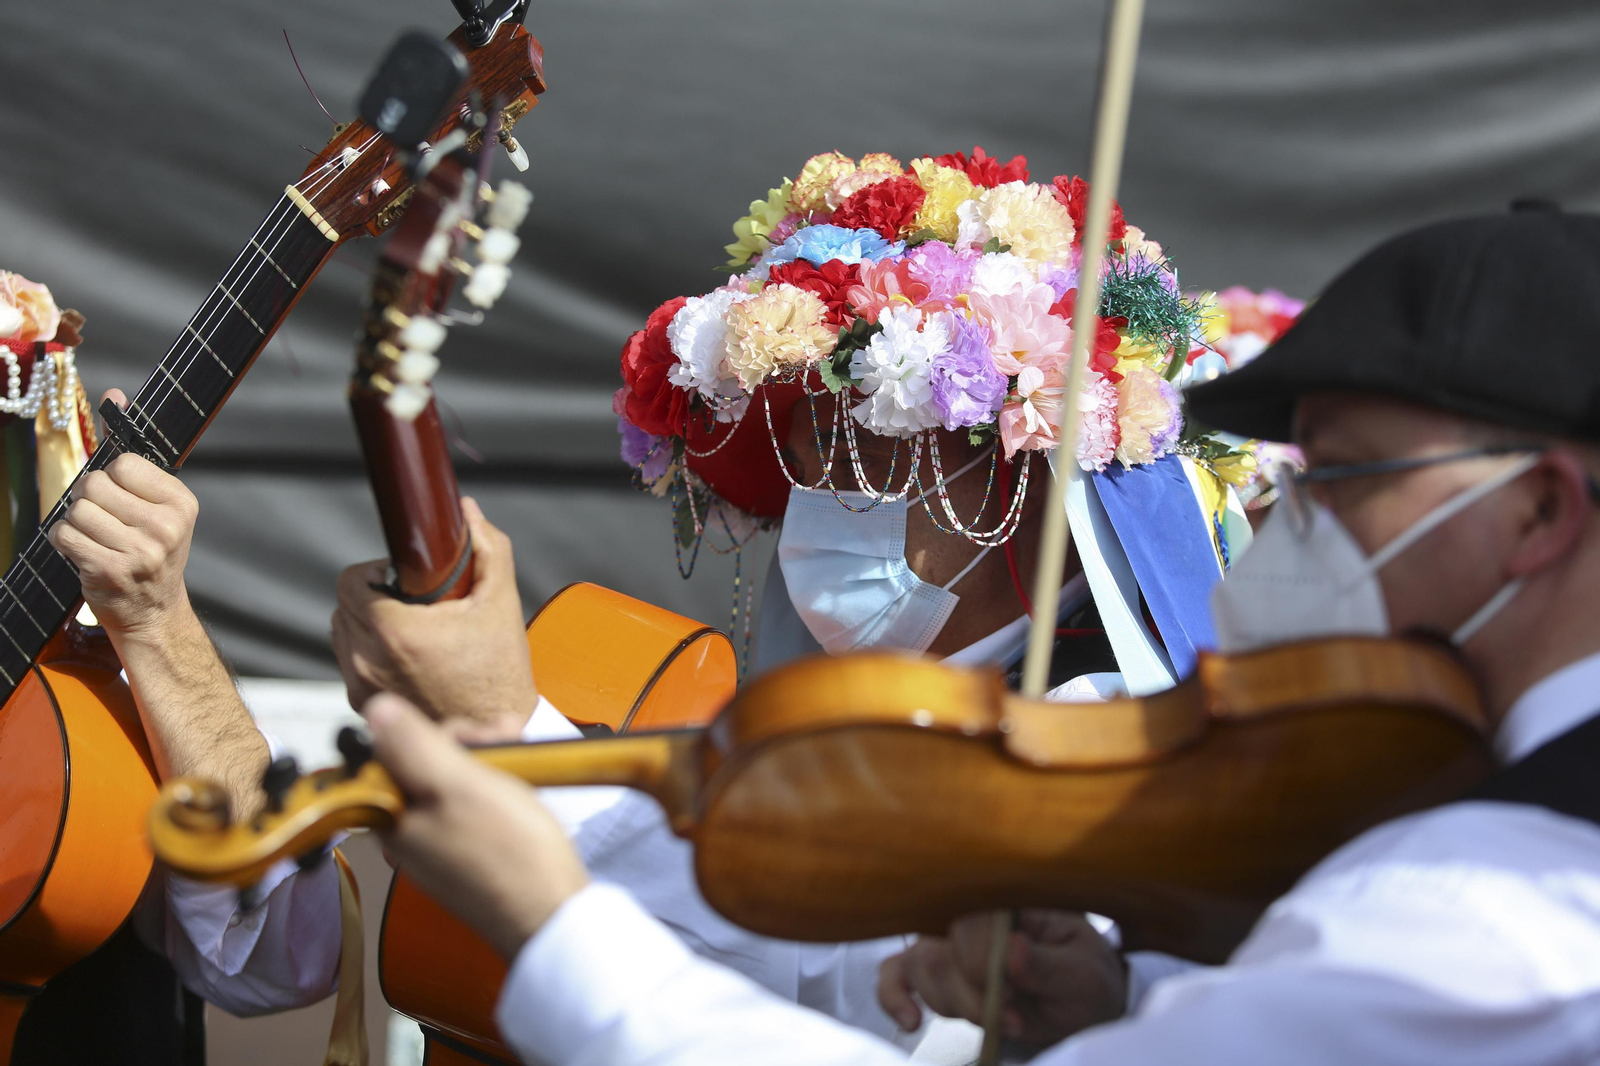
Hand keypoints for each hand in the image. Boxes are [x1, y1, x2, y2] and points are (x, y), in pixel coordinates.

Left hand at [46, 390, 197, 638]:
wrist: (152, 612)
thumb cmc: (149, 550)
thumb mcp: (154, 504)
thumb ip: (131, 453)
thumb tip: (115, 395)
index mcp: (182, 503)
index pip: (124, 464)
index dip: (114, 479)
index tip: (125, 499)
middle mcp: (166, 526)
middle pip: (95, 484)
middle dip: (89, 500)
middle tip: (106, 521)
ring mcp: (140, 551)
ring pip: (76, 510)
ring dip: (76, 523)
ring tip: (97, 539)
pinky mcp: (109, 570)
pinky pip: (64, 536)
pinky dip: (66, 542)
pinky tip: (86, 553)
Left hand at [331, 498, 535, 734]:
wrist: (494, 735)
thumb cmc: (500, 678)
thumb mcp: (502, 603)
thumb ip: (487, 549)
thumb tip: (468, 512)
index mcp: (396, 633)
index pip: (350, 580)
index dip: (375, 571)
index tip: (403, 578)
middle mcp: (369, 661)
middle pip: (343, 604)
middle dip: (374, 595)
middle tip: (412, 602)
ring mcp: (362, 687)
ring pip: (341, 633)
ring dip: (367, 623)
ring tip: (410, 630)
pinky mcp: (361, 705)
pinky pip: (349, 663)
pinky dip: (370, 653)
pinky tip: (407, 658)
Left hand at [366, 693, 588, 958]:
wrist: (553, 914)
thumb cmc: (511, 855)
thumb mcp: (460, 784)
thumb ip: (413, 745)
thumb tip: (376, 711)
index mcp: (391, 817)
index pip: (393, 750)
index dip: (435, 731)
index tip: (476, 735)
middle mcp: (406, 833)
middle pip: (426, 763)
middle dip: (470, 744)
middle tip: (508, 744)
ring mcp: (438, 845)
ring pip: (454, 781)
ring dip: (490, 760)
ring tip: (525, 762)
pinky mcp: (467, 854)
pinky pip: (472, 805)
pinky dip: (497, 786)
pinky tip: (522, 785)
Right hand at [877, 910, 1126, 1046]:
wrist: (1084, 1004)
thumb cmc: (1085, 981)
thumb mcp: (1084, 975)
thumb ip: (1048, 964)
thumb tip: (1011, 949)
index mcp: (1009, 900)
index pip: (969, 922)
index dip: (981, 966)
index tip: (1014, 995)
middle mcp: (972, 914)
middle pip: (940, 952)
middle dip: (972, 998)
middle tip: (1015, 1018)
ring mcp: (949, 941)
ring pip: (920, 969)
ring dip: (955, 1007)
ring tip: (1004, 1020)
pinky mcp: (936, 969)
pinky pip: (894, 975)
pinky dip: (895, 998)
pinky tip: (912, 1022)